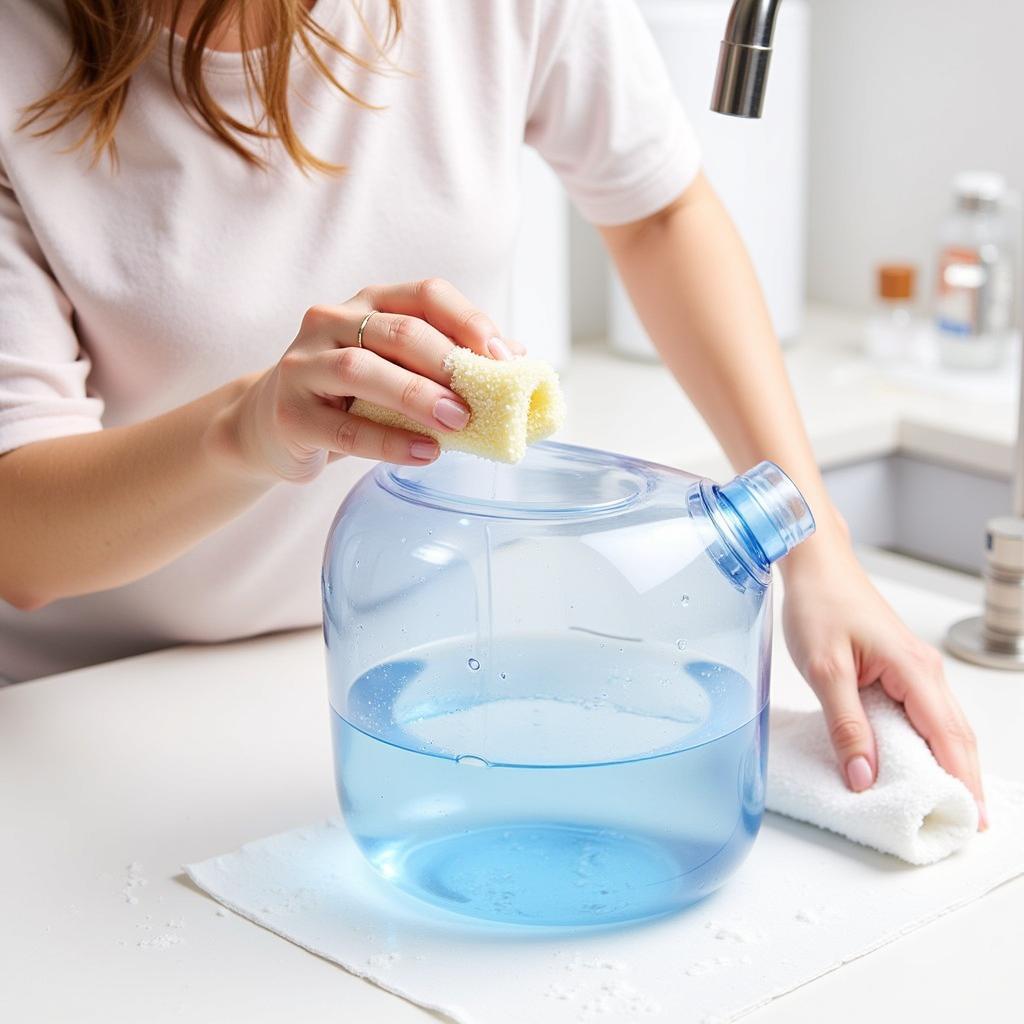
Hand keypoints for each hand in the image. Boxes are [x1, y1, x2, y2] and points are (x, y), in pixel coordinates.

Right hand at [215, 279, 522, 481]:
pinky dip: (387, 442)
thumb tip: (518, 366)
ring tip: (457, 424)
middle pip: (397, 331)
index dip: (469, 321)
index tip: (504, 357)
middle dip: (445, 363)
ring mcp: (304, 365)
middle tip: (481, 398)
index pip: (425, 295)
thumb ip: (445, 364)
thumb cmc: (350, 396)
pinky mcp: (290, 414)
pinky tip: (423, 454)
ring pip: (362, 370)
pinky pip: (342, 428)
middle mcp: (331, 322)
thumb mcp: (397, 369)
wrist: (269, 423)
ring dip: (416, 397)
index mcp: (369, 302)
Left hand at [781, 533, 986, 828]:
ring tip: (946, 806)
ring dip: (949, 765)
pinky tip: (917, 766)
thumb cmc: (819, 605)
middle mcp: (925, 671)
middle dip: (965, 781)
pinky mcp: (901, 669)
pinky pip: (924, 715)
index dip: (963, 782)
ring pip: (943, 726)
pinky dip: (928, 744)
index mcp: (913, 671)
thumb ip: (845, 725)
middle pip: (956, 736)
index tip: (970, 820)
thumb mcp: (824, 670)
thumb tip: (862, 776)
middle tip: (965, 827)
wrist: (815, 564)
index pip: (949, 738)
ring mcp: (916, 670)